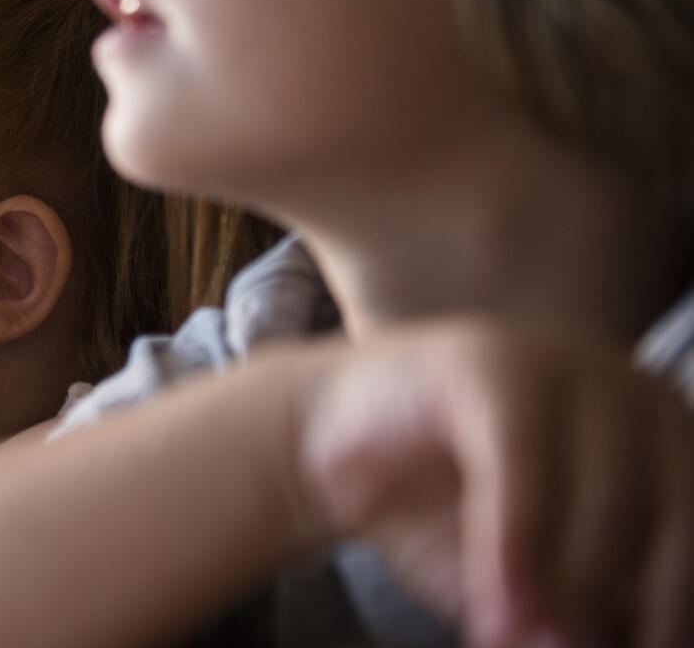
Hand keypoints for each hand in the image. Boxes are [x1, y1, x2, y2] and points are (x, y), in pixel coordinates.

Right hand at [297, 320, 693, 646]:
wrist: (324, 449)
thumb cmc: (439, 515)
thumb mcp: (539, 576)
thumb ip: (591, 605)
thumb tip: (623, 641)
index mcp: (671, 441)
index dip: (668, 609)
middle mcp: (640, 393)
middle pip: (670, 524)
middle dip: (610, 604)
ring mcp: (569, 365)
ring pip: (606, 501)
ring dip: (562, 592)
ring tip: (509, 637)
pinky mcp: (495, 363)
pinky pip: (525, 471)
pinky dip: (513, 550)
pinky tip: (493, 608)